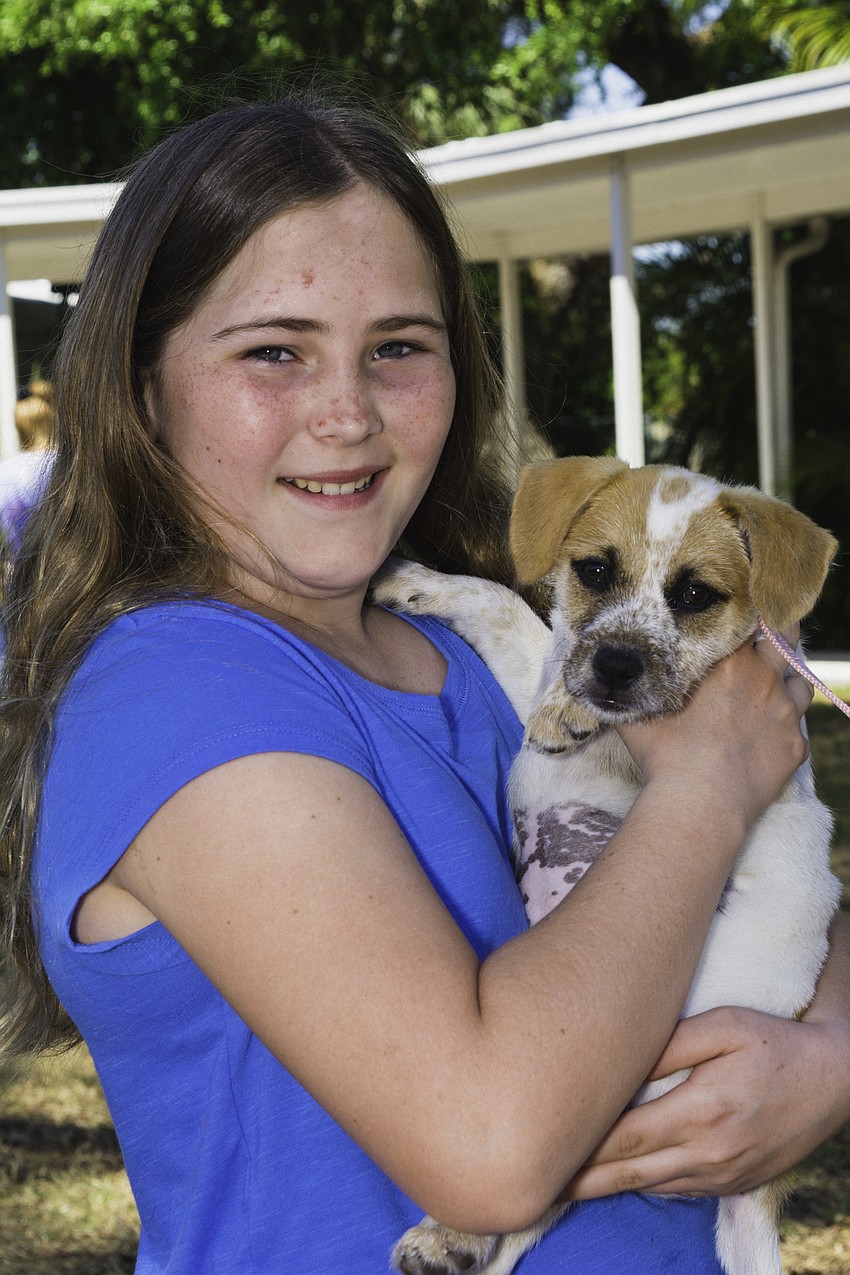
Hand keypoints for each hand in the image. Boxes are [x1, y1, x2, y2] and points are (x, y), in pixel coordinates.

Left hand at [565, 1004, 849, 1199]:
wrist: (833, 1080)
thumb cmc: (774, 1041)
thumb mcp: (724, 1025)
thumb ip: (670, 1043)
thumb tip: (622, 1057)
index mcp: (703, 1111)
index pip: (626, 1137)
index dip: (582, 1145)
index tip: (542, 1143)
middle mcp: (710, 1153)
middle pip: (629, 1172)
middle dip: (580, 1176)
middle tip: (535, 1177)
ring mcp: (722, 1174)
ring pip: (649, 1186)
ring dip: (605, 1186)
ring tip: (561, 1182)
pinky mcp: (732, 1183)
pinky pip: (675, 1190)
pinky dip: (641, 1185)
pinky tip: (614, 1178)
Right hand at [617, 627, 811, 830]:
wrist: (700, 802)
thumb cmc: (666, 754)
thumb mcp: (637, 715)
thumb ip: (630, 691)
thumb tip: (606, 679)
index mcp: (731, 663)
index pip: (750, 622)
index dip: (745, 618)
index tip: (737, 620)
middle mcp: (765, 680)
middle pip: (785, 640)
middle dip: (778, 635)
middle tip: (766, 639)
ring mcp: (786, 715)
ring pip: (801, 684)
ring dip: (788, 683)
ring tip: (771, 692)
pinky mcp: (794, 748)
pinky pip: (798, 732)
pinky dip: (786, 730)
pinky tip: (768, 740)